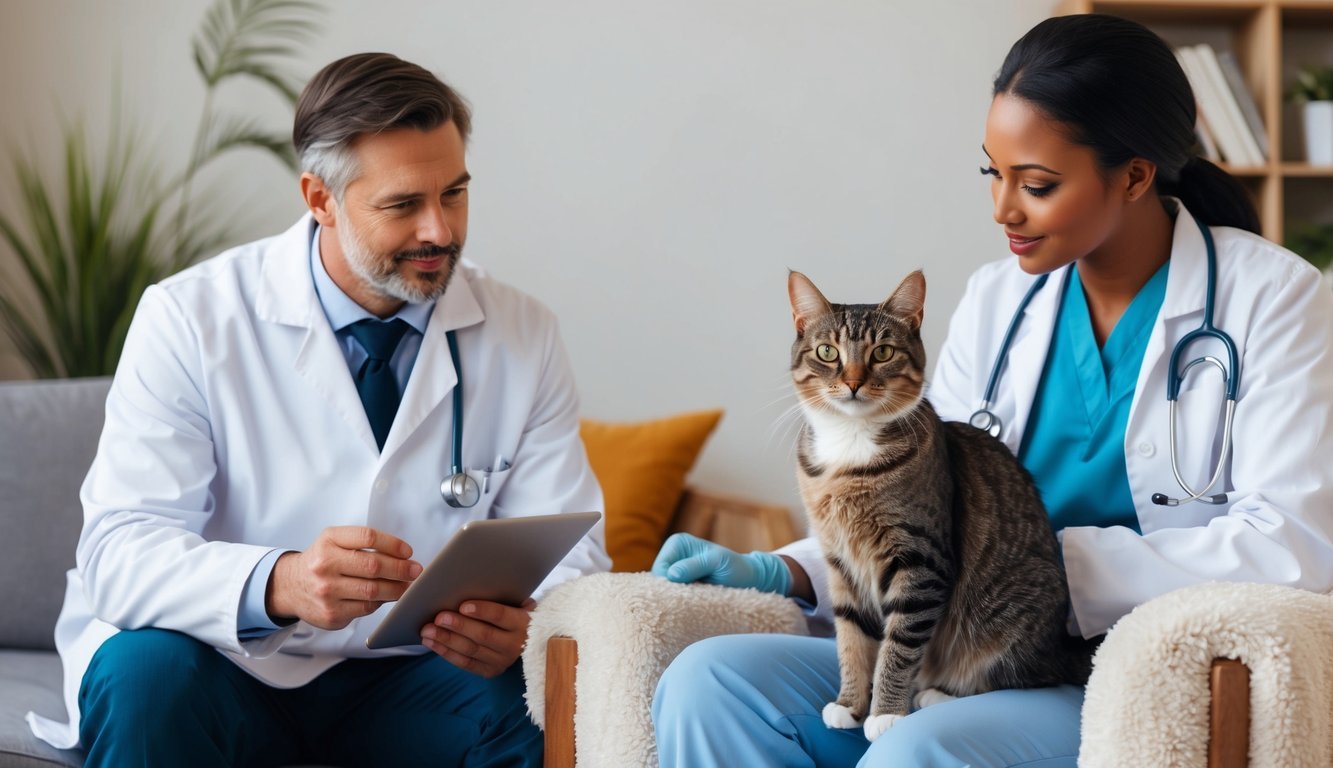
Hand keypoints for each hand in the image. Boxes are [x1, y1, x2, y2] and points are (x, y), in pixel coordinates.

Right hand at [267, 526, 421, 629]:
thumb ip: (363, 543)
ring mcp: (327, 592)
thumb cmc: (321, 561)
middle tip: (416, 570)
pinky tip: (386, 596)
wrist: (289, 586)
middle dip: (401, 569)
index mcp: (328, 541)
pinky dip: (380, 601)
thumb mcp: (334, 541)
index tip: (408, 551)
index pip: (368, 537)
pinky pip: (366, 607)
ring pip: (373, 590)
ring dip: (397, 588)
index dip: (393, 544)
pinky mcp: (331, 614)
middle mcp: (325, 565)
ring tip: (407, 585)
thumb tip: (402, 556)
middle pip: (373, 565)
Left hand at [420, 599, 534, 677]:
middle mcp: (515, 645)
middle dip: (458, 625)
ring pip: (470, 650)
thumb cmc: (514, 612)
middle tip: (438, 617)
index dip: (482, 610)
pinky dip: (446, 653)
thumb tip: (473, 583)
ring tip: (427, 630)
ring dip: (446, 640)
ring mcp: (502, 661)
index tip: (463, 605)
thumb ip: (501, 595)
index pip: (501, 616)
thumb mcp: (515, 602)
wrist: (529, 640)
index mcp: (523, 623)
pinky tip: (432, 643)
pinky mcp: (490, 671)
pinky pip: (465, 663)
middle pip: (483, 635)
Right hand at [650, 532, 791, 595]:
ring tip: (696, 600)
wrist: (748, 578)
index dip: (671, 584)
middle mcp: (672, 554)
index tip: (690, 592)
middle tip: (693, 598)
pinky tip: (693, 604)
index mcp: (677, 543)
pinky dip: (680, 602)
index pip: (661, 569)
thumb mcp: (717, 563)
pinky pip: (671, 596)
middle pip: (658, 580)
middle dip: (672, 592)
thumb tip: (671, 574)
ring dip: (677, 598)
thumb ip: (694, 566)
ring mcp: (675, 570)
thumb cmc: (735, 567)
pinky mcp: (680, 584)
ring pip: (663, 591)